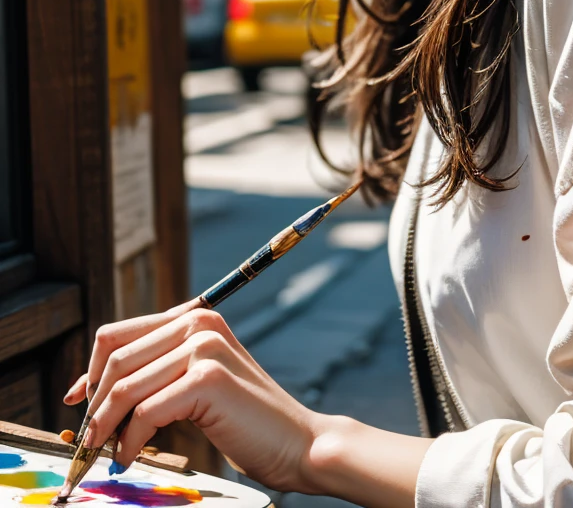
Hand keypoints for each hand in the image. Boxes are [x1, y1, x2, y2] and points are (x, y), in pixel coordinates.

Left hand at [62, 304, 318, 492]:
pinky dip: (130, 441)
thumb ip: (160, 372)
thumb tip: (96, 388)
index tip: (75, 401)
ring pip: (125, 387)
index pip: (119, 333)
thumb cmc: (244, 421)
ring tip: (109, 453)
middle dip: (95, 404)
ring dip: (107, 427)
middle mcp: (199, 323)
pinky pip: (145, 411)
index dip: (89, 370)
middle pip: (116, 359)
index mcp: (195, 318)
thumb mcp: (197, 384)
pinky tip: (132, 456)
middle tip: (90, 440)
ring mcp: (204, 347)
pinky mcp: (208, 378)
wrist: (295, 443)